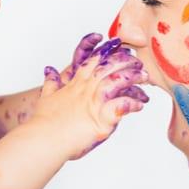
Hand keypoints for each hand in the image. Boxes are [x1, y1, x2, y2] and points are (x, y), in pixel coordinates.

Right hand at [35, 33, 148, 159]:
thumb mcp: (46, 97)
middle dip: (125, 61)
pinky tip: (140, 104)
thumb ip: (51, 83)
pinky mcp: (101, 118)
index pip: (93, 62)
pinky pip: (122, 106)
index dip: (106, 53)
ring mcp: (94, 102)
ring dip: (133, 77)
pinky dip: (132, 103)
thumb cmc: (44, 123)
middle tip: (138, 62)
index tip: (118, 48)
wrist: (44, 140)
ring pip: (117, 81)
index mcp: (75, 84)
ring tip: (144, 78)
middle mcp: (86, 90)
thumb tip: (49, 70)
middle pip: (109, 67)